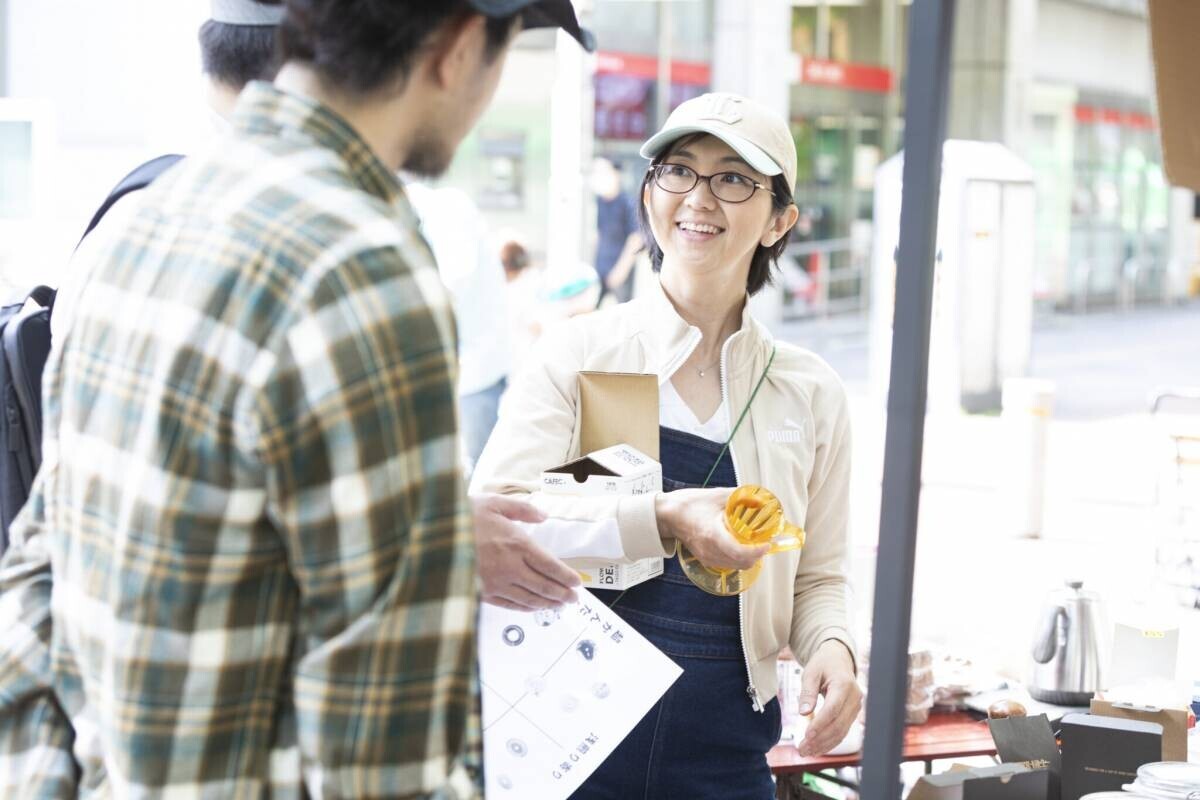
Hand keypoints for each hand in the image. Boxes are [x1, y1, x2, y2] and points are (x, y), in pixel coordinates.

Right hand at [471, 494, 580, 610]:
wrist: (431, 536)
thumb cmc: (462, 516)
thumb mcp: (493, 502)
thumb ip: (522, 509)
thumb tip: (543, 516)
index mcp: (516, 543)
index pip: (550, 565)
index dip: (566, 576)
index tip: (577, 583)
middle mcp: (510, 566)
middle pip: (544, 585)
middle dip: (562, 594)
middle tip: (574, 599)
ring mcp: (496, 583)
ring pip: (529, 598)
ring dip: (547, 603)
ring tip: (559, 606)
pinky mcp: (482, 593)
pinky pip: (509, 605)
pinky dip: (525, 608)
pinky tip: (532, 608)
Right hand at [655, 488, 767, 570]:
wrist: (668, 514)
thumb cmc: (688, 504)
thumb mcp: (717, 495)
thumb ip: (740, 496)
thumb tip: (758, 498)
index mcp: (713, 534)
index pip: (739, 552)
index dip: (757, 551)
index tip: (766, 544)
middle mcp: (709, 549)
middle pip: (741, 562)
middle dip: (756, 555)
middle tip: (763, 543)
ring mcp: (706, 556)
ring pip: (735, 566)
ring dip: (748, 559)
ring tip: (754, 546)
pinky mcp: (704, 558)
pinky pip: (726, 564)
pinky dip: (737, 560)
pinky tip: (740, 548)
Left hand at [797, 640, 861, 756]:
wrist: (838, 660)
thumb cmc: (823, 664)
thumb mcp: (811, 672)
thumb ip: (807, 692)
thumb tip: (804, 712)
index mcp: (844, 684)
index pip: (833, 709)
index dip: (820, 724)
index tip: (806, 735)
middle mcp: (854, 698)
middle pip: (838, 724)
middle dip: (820, 740)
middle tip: (802, 749)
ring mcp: (856, 707)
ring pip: (842, 731)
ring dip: (824, 744)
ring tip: (806, 751)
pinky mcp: (853, 714)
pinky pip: (843, 731)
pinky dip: (830, 742)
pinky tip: (817, 748)